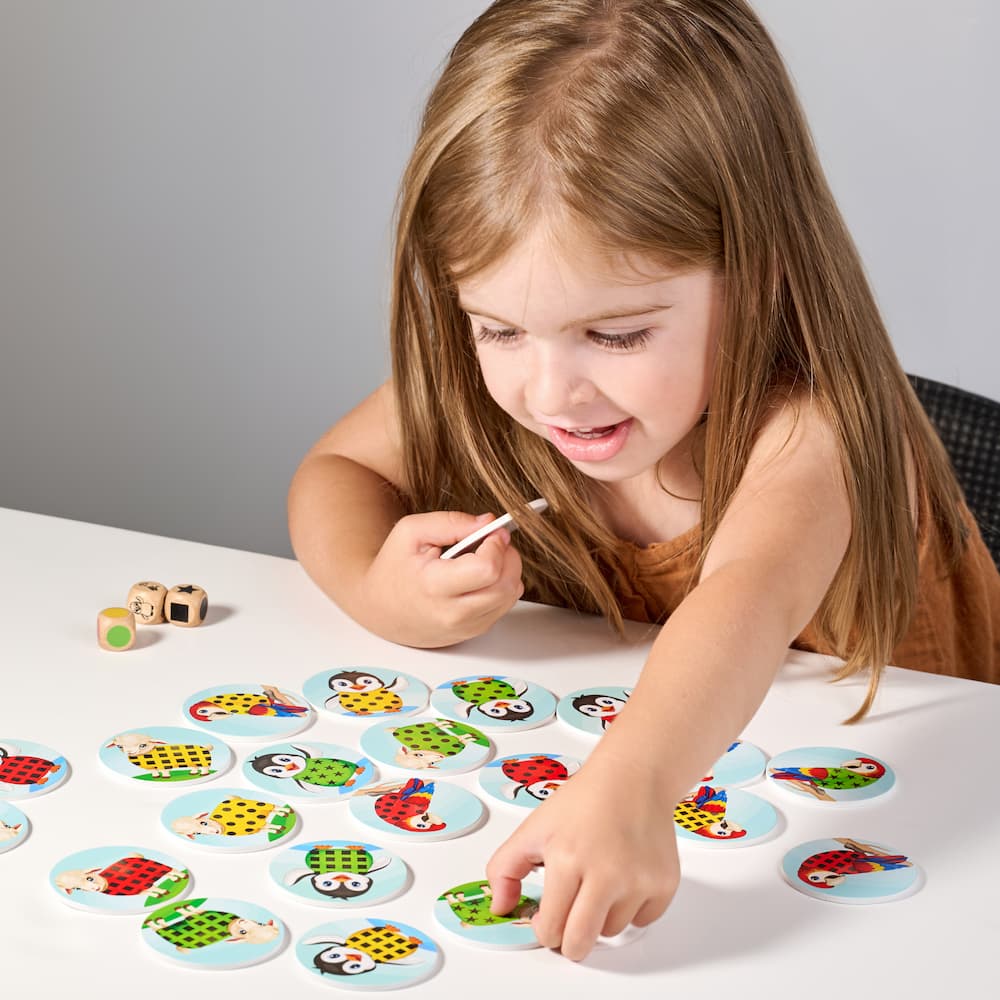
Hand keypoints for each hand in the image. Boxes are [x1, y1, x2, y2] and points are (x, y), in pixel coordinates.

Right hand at [357, 510, 523, 646]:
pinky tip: (481, 577)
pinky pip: (504, 607)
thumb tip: (488, 522)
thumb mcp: (411, 532)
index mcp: (434, 586)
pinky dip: (501, 587)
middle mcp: (452, 613)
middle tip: (493, 542)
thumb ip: (451, 522)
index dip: (496, 545)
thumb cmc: (394, 568)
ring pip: (510, 596)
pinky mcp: (473, 633)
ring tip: (485, 558)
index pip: (487, 568)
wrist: (379, 610)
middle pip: (506, 585)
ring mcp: (465, 627)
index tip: (489, 533)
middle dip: (508, 556)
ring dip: (508, 571)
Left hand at [486, 749, 679, 960]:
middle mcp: (606, 875)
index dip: (543, 929)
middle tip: (566, 921)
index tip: (545, 918)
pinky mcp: (664, 884)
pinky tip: (623, 878)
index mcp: (568, 860)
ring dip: (600, 918)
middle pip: (581, 944)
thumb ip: (505, 869)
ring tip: (597, 881)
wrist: (632, 778)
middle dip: (568, 941)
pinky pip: (642, 921)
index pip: (550, 930)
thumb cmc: (584, 801)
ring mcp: (638, 882)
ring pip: (611, 932)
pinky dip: (630, 909)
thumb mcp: (533, 829)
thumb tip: (500, 907)